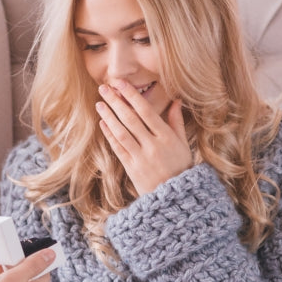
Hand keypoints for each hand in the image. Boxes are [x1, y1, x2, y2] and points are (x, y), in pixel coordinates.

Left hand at [96, 79, 192, 194]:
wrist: (176, 197)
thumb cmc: (180, 167)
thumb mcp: (182, 143)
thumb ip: (176, 121)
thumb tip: (176, 100)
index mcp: (167, 137)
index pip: (146, 111)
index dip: (132, 96)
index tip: (120, 83)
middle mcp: (153, 146)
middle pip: (131, 119)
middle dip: (116, 102)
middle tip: (104, 88)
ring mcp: (141, 157)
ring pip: (122, 133)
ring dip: (109, 117)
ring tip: (99, 104)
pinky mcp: (132, 168)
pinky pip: (118, 148)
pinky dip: (110, 135)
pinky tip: (102, 123)